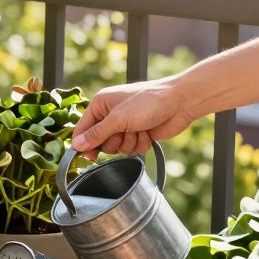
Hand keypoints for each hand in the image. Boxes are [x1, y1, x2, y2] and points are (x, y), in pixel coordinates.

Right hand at [71, 79, 196, 158]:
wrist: (180, 102)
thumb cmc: (149, 101)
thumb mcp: (118, 118)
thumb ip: (97, 134)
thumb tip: (77, 145)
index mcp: (100, 104)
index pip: (83, 128)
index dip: (84, 143)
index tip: (88, 156)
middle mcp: (110, 115)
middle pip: (100, 142)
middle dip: (114, 141)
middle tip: (124, 132)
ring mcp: (125, 126)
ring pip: (117, 148)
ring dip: (129, 142)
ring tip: (139, 129)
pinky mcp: (138, 134)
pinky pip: (131, 149)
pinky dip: (140, 143)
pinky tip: (148, 132)